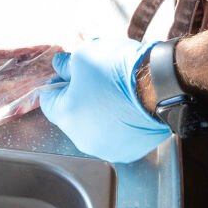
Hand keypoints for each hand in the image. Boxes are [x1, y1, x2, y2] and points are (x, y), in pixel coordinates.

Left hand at [39, 37, 169, 163]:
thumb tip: (60, 66)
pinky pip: (116, 136)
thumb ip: (66, 64)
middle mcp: (82, 140)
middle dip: (78, 98)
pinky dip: (118, 124)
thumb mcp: (84, 55)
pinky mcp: (128, 152)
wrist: (160, 86)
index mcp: (66, 116)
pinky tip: (128, 108)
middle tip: (95, 80)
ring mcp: (107, 149)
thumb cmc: (118, 70)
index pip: (48, 100)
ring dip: (98, 113)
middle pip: (71, 116)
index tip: (69, 73)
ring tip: (115, 94)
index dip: (57, 83)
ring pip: (94, 128)